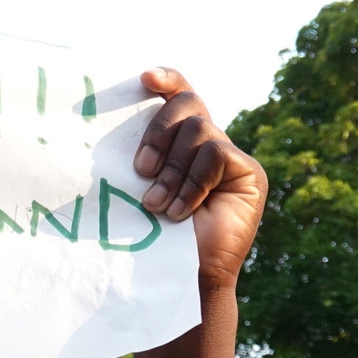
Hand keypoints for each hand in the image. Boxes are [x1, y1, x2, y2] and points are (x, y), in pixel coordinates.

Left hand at [133, 68, 267, 290]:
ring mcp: (232, 158)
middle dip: (158, 131)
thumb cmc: (155, 240)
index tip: (143, 78)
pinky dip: (193, 182)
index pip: (180, 97)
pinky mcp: (249, 173)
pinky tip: (181, 212)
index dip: (167, 80)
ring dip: (172, 170)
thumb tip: (108, 128)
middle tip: (141, 170)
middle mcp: (209, 145)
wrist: (183, 279)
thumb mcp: (142, 191)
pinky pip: (215, 153)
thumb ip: (143, 159)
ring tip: (157, 206)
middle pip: (188, 104)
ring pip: (199, 130)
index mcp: (182, 145)